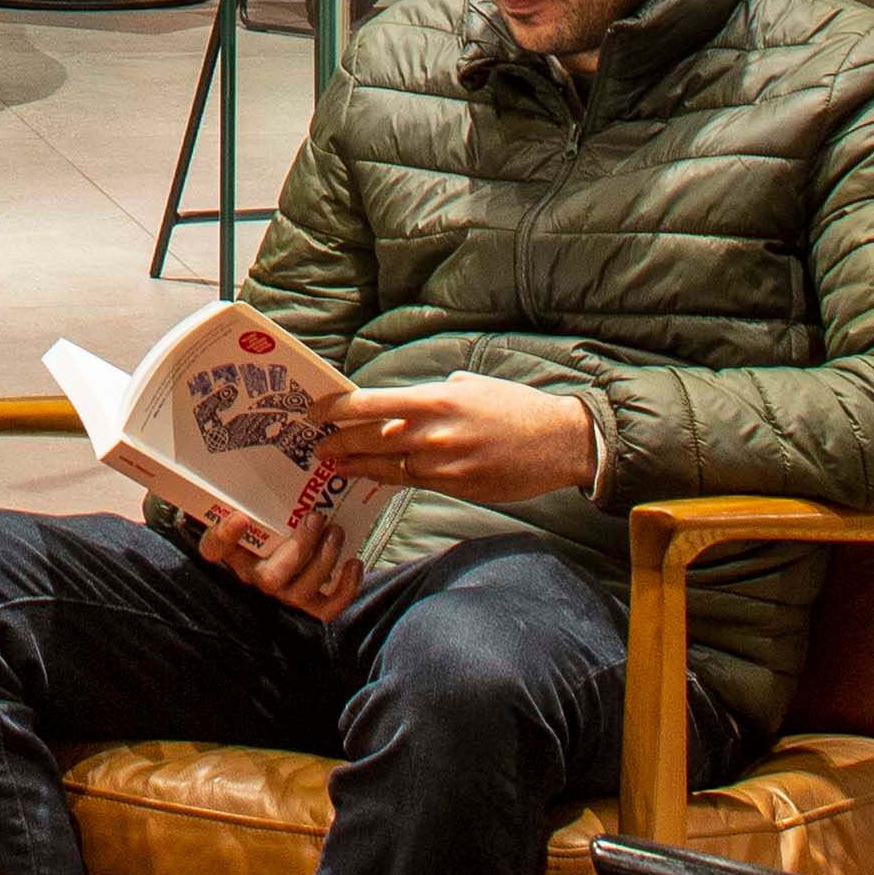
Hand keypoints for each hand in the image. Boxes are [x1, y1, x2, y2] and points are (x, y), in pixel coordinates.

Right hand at [197, 502, 363, 623]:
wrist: (285, 545)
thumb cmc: (269, 518)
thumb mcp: (255, 503)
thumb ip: (252, 487)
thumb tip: (261, 441)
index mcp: (233, 550)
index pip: (214, 549)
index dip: (224, 537)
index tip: (240, 516)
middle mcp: (255, 576)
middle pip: (270, 577)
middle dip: (298, 548)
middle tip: (315, 518)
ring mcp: (283, 593)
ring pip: (301, 592)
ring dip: (324, 560)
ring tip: (336, 530)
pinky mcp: (309, 605)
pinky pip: (326, 609)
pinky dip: (345, 590)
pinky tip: (355, 563)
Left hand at [312, 373, 600, 501]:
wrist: (558, 442)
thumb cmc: (516, 407)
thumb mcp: (472, 386)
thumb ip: (435, 395)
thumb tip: (408, 404)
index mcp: (435, 400)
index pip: (370, 404)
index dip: (336, 409)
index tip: (315, 412)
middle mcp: (433, 434)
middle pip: (369, 440)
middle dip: (338, 443)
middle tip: (318, 445)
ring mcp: (443, 465)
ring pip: (387, 467)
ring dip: (358, 466)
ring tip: (336, 465)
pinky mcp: (455, 488)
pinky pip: (413, 483)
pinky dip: (390, 478)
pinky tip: (374, 477)